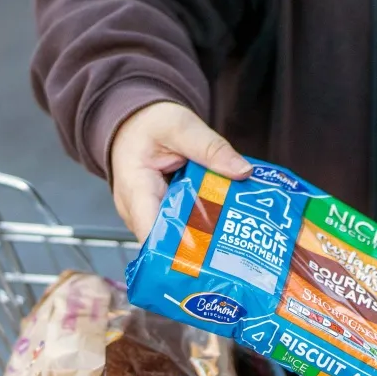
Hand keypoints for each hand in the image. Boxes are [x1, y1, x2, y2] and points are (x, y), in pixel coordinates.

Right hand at [107, 100, 250, 238]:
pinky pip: (180, 227)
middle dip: (200, 245)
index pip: (152, 230)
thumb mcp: (181, 127)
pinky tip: (223, 223)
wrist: (134, 125)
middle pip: (168, 240)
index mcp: (135, 189)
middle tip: (234, 243)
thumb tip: (242, 171)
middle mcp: (136, 211)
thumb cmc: (148, 126)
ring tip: (233, 235)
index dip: (178, 247)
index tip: (208, 250)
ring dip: (203, 236)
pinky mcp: (160, 216)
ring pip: (176, 237)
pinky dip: (200, 225)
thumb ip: (211, 148)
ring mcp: (147, 217)